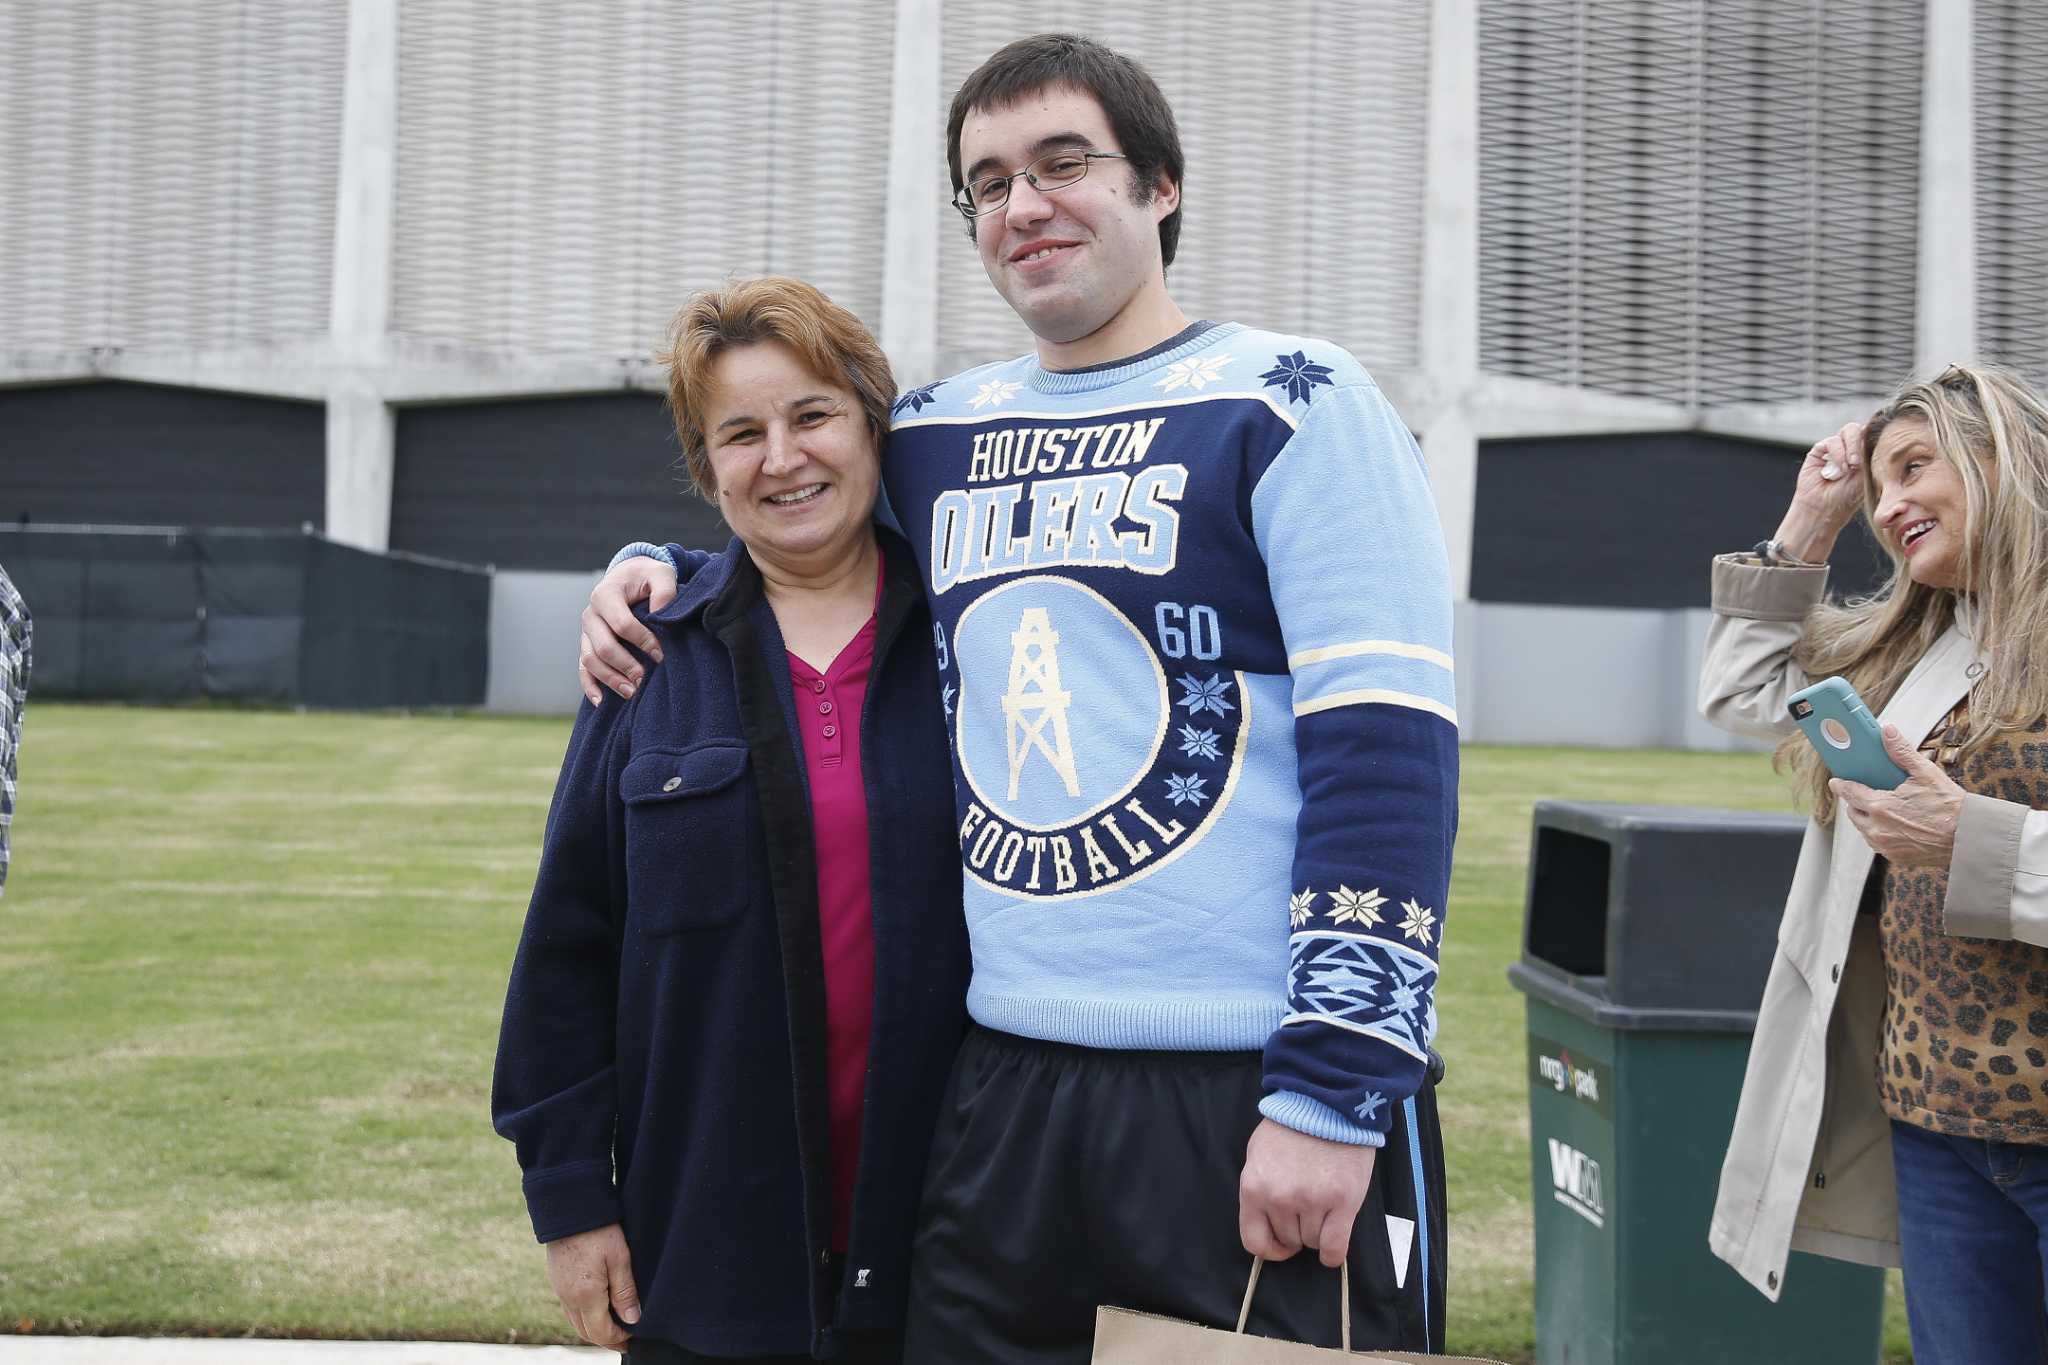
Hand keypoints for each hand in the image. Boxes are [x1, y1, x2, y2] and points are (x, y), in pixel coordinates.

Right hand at [545, 1222, 640, 1350]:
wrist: (569, 1206)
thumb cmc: (598, 1230)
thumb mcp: (620, 1258)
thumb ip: (625, 1292)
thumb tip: (633, 1319)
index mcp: (585, 1295)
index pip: (601, 1332)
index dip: (618, 1340)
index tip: (633, 1338)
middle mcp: (568, 1298)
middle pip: (586, 1332)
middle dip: (606, 1339)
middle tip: (626, 1338)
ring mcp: (559, 1290)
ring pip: (576, 1322)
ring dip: (594, 1329)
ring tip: (614, 1325)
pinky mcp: (556, 1281)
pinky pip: (570, 1309)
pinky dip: (584, 1316)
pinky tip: (597, 1308)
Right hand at [579, 558, 678, 704]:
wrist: (630, 577)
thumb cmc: (647, 578)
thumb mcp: (660, 574)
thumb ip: (665, 589)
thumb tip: (663, 613)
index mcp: (605, 594)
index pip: (621, 624)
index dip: (642, 641)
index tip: (661, 655)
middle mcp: (591, 614)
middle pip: (603, 646)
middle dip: (624, 665)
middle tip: (644, 679)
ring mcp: (586, 632)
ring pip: (590, 660)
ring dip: (609, 679)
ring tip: (631, 693)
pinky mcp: (587, 645)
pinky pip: (582, 668)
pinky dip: (589, 686)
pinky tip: (601, 701)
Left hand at [1238, 1117, 1376, 1267]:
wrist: (1326, 1103)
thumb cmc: (1291, 1127)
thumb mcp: (1258, 1155)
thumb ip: (1259, 1190)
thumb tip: (1267, 1223)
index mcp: (1253, 1188)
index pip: (1255, 1241)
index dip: (1270, 1248)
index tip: (1281, 1244)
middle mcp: (1280, 1198)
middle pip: (1288, 1240)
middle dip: (1297, 1229)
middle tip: (1307, 1207)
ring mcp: (1311, 1201)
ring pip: (1312, 1242)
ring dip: (1318, 1231)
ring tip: (1323, 1205)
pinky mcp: (1342, 1202)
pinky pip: (1335, 1246)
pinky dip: (1334, 1252)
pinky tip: (1335, 1242)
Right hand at [1775, 420, 1867, 562]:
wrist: (1824, 510)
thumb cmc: (1847, 499)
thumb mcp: (1867, 475)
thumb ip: (1872, 456)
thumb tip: (1877, 438)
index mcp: (1866, 453)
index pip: (1874, 435)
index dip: (1878, 437)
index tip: (1880, 452)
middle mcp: (1851, 448)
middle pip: (1863, 428)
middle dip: (1863, 443)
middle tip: (1859, 463)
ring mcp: (1836, 448)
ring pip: (1849, 430)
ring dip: (1852, 447)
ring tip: (1851, 466)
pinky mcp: (1820, 450)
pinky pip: (1832, 441)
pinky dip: (1837, 453)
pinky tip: (1838, 470)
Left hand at [1831, 724, 1965, 867]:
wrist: (1970, 837)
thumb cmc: (1950, 805)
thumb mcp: (1925, 773)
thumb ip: (1901, 752)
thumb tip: (1886, 731)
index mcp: (1880, 807)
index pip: (1849, 793)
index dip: (1841, 786)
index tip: (1836, 781)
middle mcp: (1878, 829)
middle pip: (1854, 813)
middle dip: (1856, 802)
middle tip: (1865, 793)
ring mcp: (1886, 846)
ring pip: (1864, 830)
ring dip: (1867, 819)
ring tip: (1881, 809)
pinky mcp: (1896, 857)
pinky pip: (1878, 844)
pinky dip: (1881, 834)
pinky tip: (1894, 825)